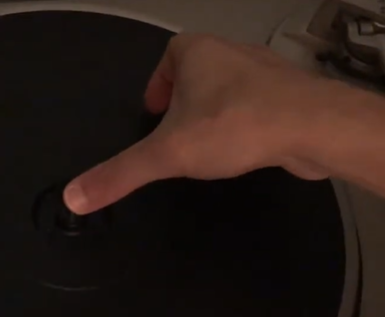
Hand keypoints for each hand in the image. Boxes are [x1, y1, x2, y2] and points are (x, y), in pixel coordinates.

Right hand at [64, 33, 364, 213]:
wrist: (312, 127)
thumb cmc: (232, 127)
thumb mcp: (167, 154)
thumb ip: (120, 174)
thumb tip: (72, 196)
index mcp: (197, 52)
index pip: (169, 56)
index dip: (158, 83)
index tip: (153, 112)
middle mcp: (232, 53)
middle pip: (200, 72)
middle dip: (187, 100)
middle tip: (177, 134)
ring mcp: (267, 72)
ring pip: (232, 90)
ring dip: (219, 113)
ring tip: (210, 146)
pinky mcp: (293, 97)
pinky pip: (260, 107)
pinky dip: (248, 125)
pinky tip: (247, 149)